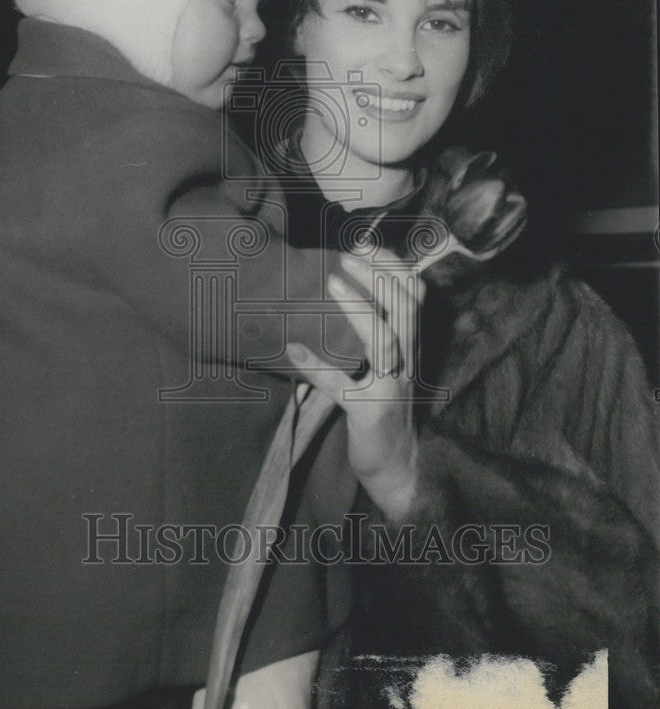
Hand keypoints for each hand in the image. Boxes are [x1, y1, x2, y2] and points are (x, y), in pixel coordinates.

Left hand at [287, 249, 424, 521]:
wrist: (396, 466)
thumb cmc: (383, 408)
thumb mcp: (385, 365)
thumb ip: (375, 332)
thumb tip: (343, 289)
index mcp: (411, 345)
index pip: (415, 294)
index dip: (395, 265)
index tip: (366, 242)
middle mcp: (408, 361)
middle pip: (404, 308)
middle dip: (377, 275)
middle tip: (345, 253)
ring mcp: (392, 387)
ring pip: (385, 339)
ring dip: (359, 307)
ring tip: (333, 280)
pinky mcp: (371, 412)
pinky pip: (343, 387)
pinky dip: (317, 366)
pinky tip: (294, 348)